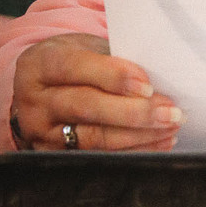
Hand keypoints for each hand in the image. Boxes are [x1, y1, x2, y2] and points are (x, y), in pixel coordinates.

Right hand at [10, 34, 182, 151]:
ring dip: (138, 135)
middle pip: (85, 106)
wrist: (43, 89)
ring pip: (92, 137)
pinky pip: (98, 157)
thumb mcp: (85, 49)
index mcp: (40, 64)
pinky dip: (132, 151)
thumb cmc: (74, 62)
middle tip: (170, 112)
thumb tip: (160, 75)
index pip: (74, 68)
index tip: (147, 85)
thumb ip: (113, 59)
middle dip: (133, 112)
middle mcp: (34, 100)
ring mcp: (41, 132)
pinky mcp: (54, 155)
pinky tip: (158, 142)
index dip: (112, 76)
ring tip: (171, 127)